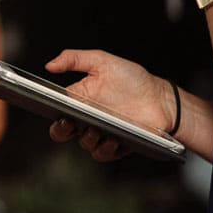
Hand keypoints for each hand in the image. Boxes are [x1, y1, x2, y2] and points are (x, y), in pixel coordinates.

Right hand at [43, 49, 173, 161]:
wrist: (162, 100)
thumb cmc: (135, 81)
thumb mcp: (103, 61)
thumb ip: (74, 59)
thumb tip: (50, 65)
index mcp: (81, 99)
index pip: (57, 110)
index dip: (52, 113)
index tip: (56, 109)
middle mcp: (88, 118)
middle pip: (63, 131)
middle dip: (61, 130)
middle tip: (69, 122)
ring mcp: (102, 133)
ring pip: (83, 143)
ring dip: (88, 137)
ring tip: (98, 127)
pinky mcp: (115, 146)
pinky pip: (102, 153)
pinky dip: (105, 148)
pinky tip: (112, 137)